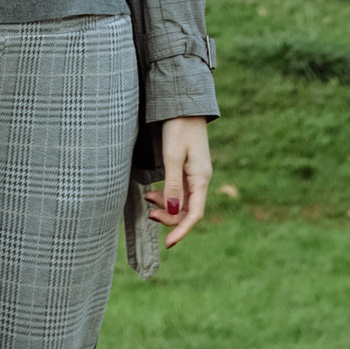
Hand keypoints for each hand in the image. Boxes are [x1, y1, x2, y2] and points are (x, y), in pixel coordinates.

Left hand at [146, 118, 211, 247]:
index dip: (181, 230)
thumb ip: (172, 185)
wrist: (183, 104)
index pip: (194, 214)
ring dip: (166, 206)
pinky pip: (179, 190)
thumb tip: (171, 212)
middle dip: (169, 218)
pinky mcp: (187, 168)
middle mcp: (200, 179)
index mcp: (201, 178)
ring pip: (182, 201)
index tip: (167, 243)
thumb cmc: (178, 127)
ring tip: (148, 199)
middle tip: (149, 215)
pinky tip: (153, 192)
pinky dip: (166, 195)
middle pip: (188, 210)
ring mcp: (194, 174)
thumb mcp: (172, 157)